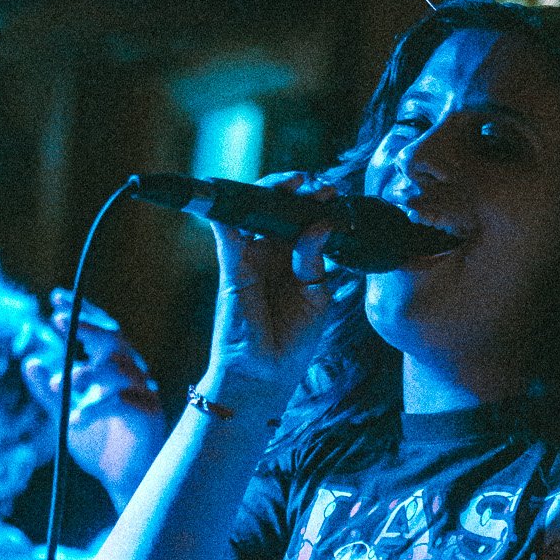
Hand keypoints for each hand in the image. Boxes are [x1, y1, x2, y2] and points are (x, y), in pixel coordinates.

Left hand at [24, 297, 165, 512]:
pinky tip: (76, 419)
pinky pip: (122, 402)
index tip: (53, 299)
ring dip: (85, 372)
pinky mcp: (148, 414)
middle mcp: (130, 374)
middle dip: (86, 327)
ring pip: (117, 368)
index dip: (79, 313)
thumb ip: (49, 391)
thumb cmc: (101, 446)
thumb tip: (29, 361)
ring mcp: (142, 392)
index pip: (99, 331)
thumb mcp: (66, 414)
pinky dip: (96, 407)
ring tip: (59, 384)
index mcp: (112, 368)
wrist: (125, 482)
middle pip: (113, 338)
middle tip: (58, 321)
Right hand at [201, 173, 340, 417]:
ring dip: (272, 190)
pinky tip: (238, 191)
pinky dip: (226, 207)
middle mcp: (270, 253)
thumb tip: (321, 224)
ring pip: (253, 210)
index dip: (316, 203)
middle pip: (278, 207)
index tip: (334, 194)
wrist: (264, 376)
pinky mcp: (232, 265)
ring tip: (298, 183)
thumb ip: (314, 260)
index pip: (302, 219)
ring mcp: (249, 256)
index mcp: (293, 259)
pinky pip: (226, 229)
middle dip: (298, 190)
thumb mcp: (316, 297)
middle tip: (320, 186)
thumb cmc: (291, 341)